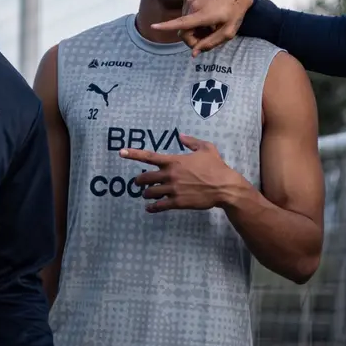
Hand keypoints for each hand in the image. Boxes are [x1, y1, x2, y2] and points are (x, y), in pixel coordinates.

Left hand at [121, 134, 247, 212]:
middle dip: (139, 181)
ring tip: (148, 195)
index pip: (149, 156)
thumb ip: (191, 141)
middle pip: (144, 178)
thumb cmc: (216, 166)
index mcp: (174, 161)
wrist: (224, 187)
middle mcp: (170, 175)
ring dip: (146, 194)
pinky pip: (159, 206)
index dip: (133, 154)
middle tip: (139, 183)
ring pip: (150, 193)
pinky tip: (150, 208)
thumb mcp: (206, 148)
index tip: (121, 152)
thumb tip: (181, 136)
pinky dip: (152, 208)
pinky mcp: (177, 202)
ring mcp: (172, 189)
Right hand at [149, 0, 253, 55]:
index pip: (182, 23)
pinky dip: (193, 20)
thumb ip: (210, 44)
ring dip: (194, 29)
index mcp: (204, 14)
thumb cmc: (234, 14)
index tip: (153, 26)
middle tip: (206, 40)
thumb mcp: (228, 33)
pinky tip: (205, 19)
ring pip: (183, 23)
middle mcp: (194, 5)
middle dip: (192, 39)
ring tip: (209, 26)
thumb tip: (193, 53)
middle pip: (183, 31)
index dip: (167, 26)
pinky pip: (185, 15)